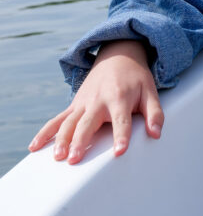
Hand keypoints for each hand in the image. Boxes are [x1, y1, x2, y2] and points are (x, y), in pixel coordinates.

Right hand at [28, 40, 163, 163]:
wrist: (118, 56)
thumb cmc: (136, 79)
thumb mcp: (150, 91)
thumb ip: (154, 113)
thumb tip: (156, 134)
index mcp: (120, 98)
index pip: (121, 120)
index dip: (121, 136)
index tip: (119, 152)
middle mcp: (98, 101)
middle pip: (88, 123)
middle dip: (81, 140)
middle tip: (75, 159)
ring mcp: (83, 103)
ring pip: (68, 122)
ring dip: (61, 140)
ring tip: (57, 157)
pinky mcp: (74, 105)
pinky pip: (56, 120)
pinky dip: (45, 132)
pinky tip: (34, 147)